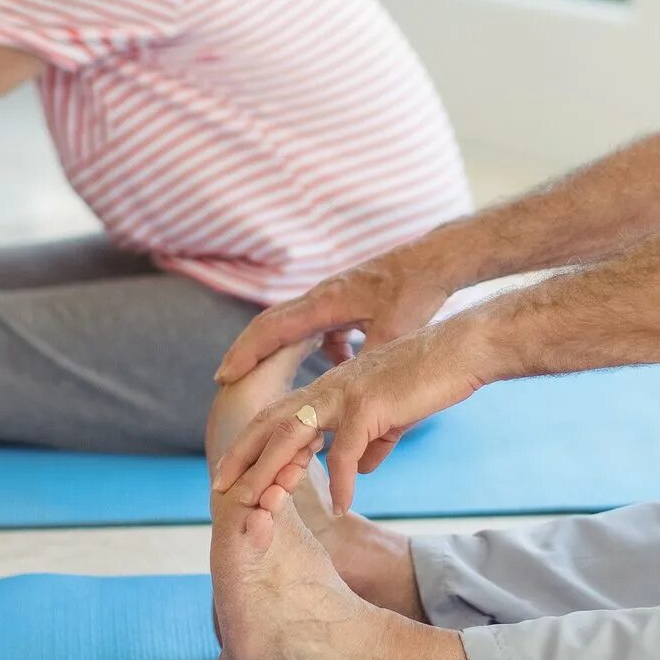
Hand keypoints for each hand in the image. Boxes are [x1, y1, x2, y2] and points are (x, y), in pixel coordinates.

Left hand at [210, 322, 489, 515]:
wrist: (461, 350)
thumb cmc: (430, 377)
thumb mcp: (394, 416)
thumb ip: (373, 441)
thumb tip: (360, 469)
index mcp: (330, 387)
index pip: (279, 415)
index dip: (254, 441)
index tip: (234, 467)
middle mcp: (328, 388)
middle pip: (271, 424)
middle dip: (243, 455)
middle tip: (218, 485)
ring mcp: (345, 394)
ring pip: (293, 438)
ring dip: (270, 473)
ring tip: (255, 504)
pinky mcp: (369, 405)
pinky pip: (346, 452)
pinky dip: (343, 482)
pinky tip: (342, 506)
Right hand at [215, 244, 462, 386]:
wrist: (434, 261)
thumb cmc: (415, 290)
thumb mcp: (393, 331)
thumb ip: (367, 362)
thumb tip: (351, 398)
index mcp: (325, 302)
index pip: (273, 328)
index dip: (247, 353)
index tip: (224, 377)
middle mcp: (322, 296)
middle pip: (272, 324)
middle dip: (248, 351)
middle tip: (225, 379)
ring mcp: (333, 297)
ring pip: (294, 323)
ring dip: (279, 348)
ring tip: (270, 378)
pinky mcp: (347, 300)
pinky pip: (320, 323)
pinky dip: (320, 345)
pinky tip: (340, 362)